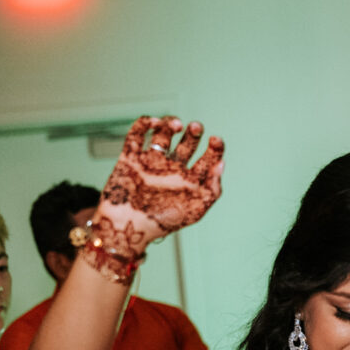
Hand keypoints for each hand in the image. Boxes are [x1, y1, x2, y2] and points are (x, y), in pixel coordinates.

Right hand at [95, 115, 225, 255]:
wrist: (127, 226)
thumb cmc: (162, 223)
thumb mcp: (195, 210)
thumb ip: (212, 189)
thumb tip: (221, 165)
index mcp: (189, 182)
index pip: (207, 159)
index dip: (215, 147)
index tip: (215, 140)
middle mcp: (172, 171)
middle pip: (186, 144)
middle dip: (193, 133)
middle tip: (196, 127)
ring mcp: (151, 163)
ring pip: (163, 136)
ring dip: (169, 124)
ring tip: (176, 125)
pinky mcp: (130, 158)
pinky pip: (136, 135)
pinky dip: (144, 124)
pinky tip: (154, 122)